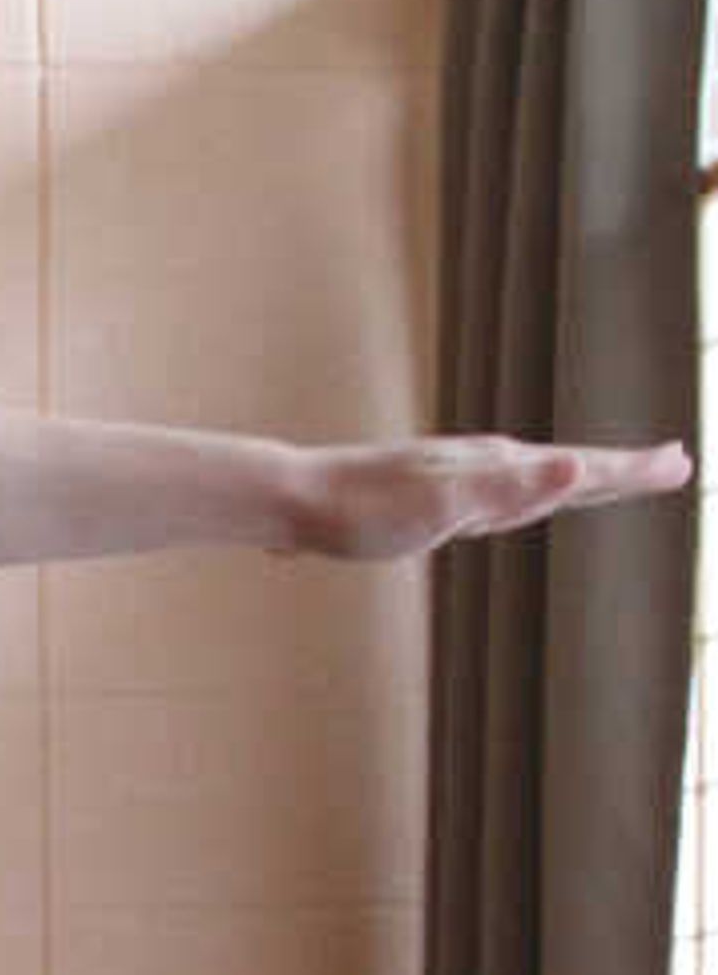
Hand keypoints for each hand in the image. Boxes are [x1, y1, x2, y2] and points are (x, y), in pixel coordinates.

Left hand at [272, 432, 692, 560]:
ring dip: (577, 479)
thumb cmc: (366, 511)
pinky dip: (522, 495)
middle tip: (674, 465)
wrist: (296, 500)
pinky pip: (495, 497)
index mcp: (499, 470)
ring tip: (608, 477)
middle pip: (569, 470)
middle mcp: (484, 468)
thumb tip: (577, 465)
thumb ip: (511, 490)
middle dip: (623, 471)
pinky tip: (513, 499)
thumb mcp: (445, 506)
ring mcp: (457, 481)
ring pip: (534, 481)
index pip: (583, 471)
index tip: (681, 463)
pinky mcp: (428, 499)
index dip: (633, 471)